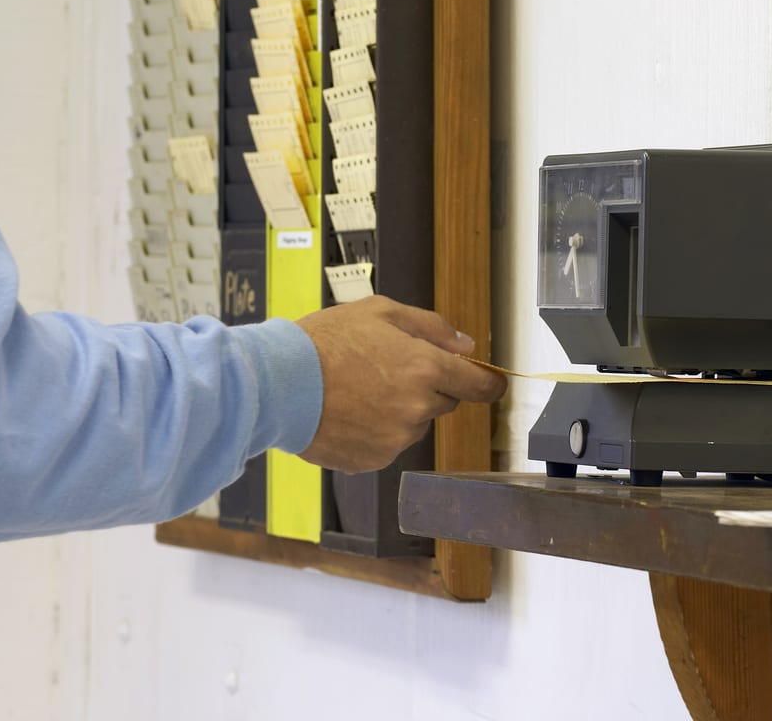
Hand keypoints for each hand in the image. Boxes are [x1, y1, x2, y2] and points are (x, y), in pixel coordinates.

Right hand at [295, 295, 506, 472]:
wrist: (278, 384)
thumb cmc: (324, 342)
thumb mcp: (379, 312)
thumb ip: (431, 327)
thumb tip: (466, 344)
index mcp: (425, 368)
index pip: (479, 385)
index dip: (489, 383)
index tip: (493, 383)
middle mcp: (416, 408)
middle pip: (445, 402)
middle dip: (428, 387)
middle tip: (389, 370)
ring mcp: (395, 438)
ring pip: (415, 424)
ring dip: (401, 410)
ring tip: (360, 390)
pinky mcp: (374, 460)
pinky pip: (389, 444)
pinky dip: (376, 431)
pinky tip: (349, 412)